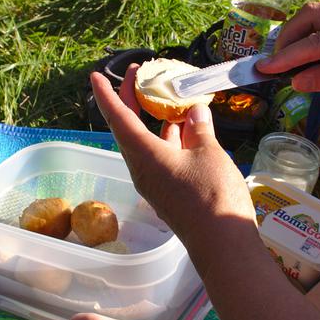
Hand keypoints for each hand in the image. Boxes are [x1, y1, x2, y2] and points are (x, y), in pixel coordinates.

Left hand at [90, 65, 254, 247]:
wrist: (223, 244)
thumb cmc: (213, 194)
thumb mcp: (209, 152)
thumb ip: (199, 129)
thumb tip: (194, 111)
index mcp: (145, 155)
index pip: (118, 118)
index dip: (107, 95)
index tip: (96, 76)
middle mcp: (143, 169)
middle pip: (130, 128)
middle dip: (133, 100)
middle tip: (139, 75)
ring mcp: (156, 183)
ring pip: (149, 143)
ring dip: (156, 120)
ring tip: (170, 97)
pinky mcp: (169, 192)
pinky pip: (163, 157)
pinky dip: (171, 138)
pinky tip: (187, 128)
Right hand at [257, 2, 319, 115]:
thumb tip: (295, 80)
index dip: (290, 56)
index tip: (267, 68)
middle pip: (315, 13)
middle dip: (289, 35)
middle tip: (274, 61)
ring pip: (319, 13)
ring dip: (298, 32)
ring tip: (285, 57)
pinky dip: (310, 34)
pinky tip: (303, 53)